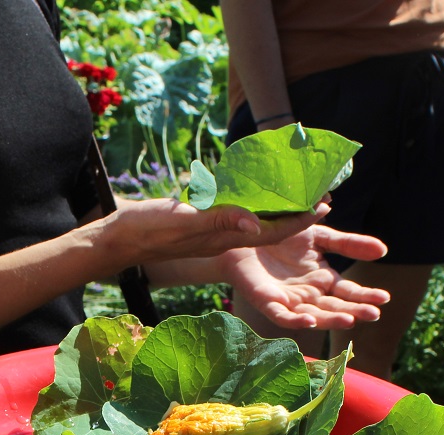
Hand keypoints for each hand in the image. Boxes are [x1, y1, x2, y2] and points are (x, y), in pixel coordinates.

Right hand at [95, 197, 316, 271]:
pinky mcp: (202, 224)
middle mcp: (225, 237)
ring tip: (298, 188)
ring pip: (255, 220)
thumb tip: (257, 223)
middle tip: (321, 190)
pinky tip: (257, 188)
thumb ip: (219, 220)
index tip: (325, 205)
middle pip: (270, 226)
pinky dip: (252, 201)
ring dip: (278, 207)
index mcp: (225, 238)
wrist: (118, 239)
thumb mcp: (183, 222)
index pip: (272, 231)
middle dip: (297, 213)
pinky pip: (236, 213)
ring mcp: (213, 232)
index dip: (300, 220)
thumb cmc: (148, 230)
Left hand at [218, 220, 389, 328]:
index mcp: (322, 280)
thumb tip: (383, 250)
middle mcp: (309, 295)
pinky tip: (308, 321)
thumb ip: (348, 244)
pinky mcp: (268, 302)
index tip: (385, 298)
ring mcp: (289, 301)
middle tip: (374, 313)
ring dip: (331, 319)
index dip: (365, 296)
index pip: (348, 292)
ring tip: (350, 320)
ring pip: (313, 316)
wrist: (244, 233)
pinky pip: (283, 316)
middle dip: (355, 311)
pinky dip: (295, 321)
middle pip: (335, 307)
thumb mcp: (319, 235)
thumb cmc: (281, 234)